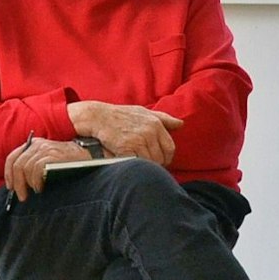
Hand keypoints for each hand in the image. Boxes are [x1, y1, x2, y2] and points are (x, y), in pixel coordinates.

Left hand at [3, 135, 89, 200]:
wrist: (89, 155)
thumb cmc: (69, 162)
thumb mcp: (48, 160)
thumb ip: (34, 165)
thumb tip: (20, 184)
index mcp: (34, 144)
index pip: (13, 157)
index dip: (9, 174)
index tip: (11, 187)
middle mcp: (38, 145)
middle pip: (17, 164)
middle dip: (17, 183)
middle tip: (22, 196)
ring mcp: (45, 149)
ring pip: (25, 168)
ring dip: (28, 183)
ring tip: (35, 191)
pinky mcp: (52, 155)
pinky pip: (36, 169)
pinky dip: (36, 181)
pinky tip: (41, 188)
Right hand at [69, 100, 183, 164]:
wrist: (97, 117)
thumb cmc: (120, 115)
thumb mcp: (143, 112)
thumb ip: (164, 119)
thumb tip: (181, 124)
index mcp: (156, 124)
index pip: (170, 148)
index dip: (166, 158)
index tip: (160, 161)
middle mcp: (149, 131)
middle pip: (161, 158)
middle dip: (157, 164)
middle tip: (149, 166)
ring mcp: (138, 140)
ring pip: (151, 163)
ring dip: (146, 167)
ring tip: (139, 164)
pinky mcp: (126, 148)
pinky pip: (138, 164)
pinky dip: (135, 166)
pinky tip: (130, 163)